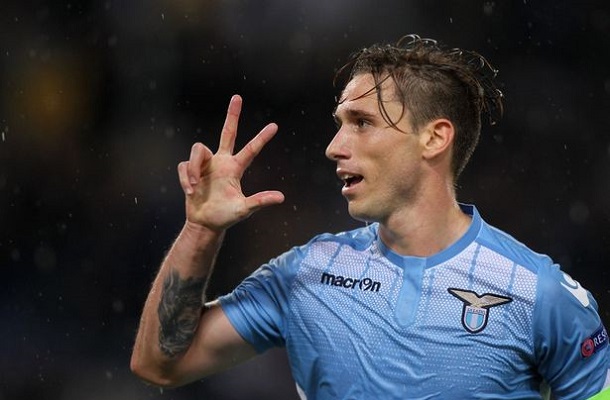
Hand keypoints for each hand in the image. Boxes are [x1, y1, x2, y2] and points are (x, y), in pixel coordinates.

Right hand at [177, 95, 284, 231]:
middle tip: (238, 97)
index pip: (251, 150)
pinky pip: (184, 166)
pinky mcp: (189, 170)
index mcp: (235, 168)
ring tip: (194, 186)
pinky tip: (190, 191)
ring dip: (193, 168)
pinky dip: (186, 178)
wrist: (205, 223)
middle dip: (232, 115)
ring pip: (197, 150)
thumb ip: (260, 201)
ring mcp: (205, 165)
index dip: (262, 138)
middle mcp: (221, 162)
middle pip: (228, 132)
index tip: (275, 126)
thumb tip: (282, 197)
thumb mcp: (244, 209)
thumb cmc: (226, 216)